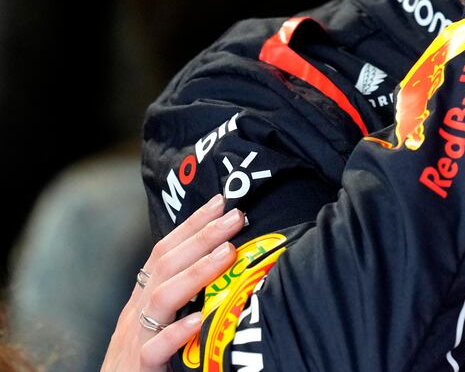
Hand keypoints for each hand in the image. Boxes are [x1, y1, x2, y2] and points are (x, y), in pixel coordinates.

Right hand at [101, 195, 245, 371]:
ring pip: (162, 298)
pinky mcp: (139, 367)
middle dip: (202, 237)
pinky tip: (198, 319)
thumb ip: (181, 298)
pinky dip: (176, 332)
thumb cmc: (143, 362)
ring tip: (227, 253)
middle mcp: (137, 313)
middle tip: (235, 217)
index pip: (165, 252)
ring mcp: (136, 338)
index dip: (191, 225)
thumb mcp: (158, 323)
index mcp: (143, 300)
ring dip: (196, 272)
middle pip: (167, 265)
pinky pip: (155, 348)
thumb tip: (221, 266)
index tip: (221, 202)